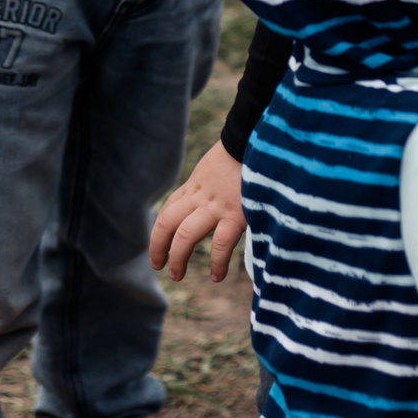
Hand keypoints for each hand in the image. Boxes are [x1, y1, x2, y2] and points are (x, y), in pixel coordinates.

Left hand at [151, 141, 247, 281]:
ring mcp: (216, 206)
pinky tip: (217, 277)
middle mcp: (200, 196)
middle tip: (159, 265)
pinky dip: (217, 263)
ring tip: (176, 274)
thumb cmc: (246, 151)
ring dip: (177, 258)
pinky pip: (220, 244)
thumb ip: (217, 181)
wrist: (258, 140)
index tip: (160, 246)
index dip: (161, 230)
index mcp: (196, 184)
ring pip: (185, 236)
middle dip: (159, 246)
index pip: (170, 208)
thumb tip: (224, 194)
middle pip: (167, 222)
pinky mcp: (235, 214)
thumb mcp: (221, 164)